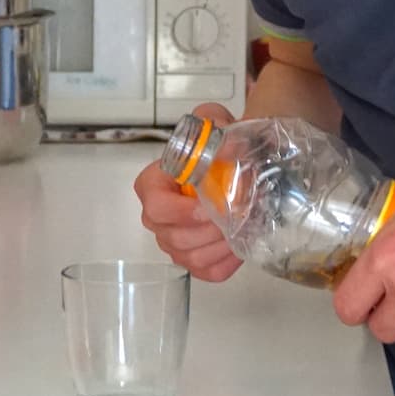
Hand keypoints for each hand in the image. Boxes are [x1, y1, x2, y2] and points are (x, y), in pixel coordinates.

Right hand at [134, 102, 242, 282]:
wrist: (238, 158)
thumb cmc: (219, 144)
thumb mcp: (214, 123)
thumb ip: (215, 124)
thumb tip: (228, 146)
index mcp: (154, 183)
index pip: (154, 205)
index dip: (179, 212)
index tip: (207, 207)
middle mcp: (158, 216)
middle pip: (173, 237)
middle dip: (208, 231)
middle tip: (234, 217)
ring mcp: (174, 240)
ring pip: (191, 258)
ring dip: (220, 246)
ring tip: (241, 229)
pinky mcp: (194, 258)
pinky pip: (207, 272)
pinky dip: (227, 263)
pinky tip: (240, 245)